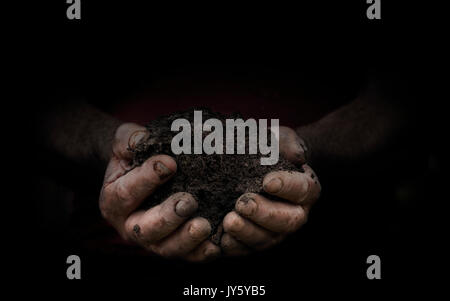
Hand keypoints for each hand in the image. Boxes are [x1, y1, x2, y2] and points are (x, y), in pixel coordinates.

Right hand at [99, 123, 219, 261]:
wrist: (141, 173)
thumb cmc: (134, 156)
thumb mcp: (125, 143)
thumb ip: (129, 139)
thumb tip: (143, 139)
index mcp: (114, 200)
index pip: (127, 192)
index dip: (147, 179)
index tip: (170, 163)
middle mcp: (130, 226)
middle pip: (146, 229)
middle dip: (167, 216)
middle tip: (188, 202)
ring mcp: (153, 241)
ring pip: (167, 248)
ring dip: (186, 239)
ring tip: (204, 225)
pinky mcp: (174, 247)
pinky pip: (188, 256)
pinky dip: (202, 252)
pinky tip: (217, 244)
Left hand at [221, 126, 320, 254]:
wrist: (256, 165)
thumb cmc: (271, 150)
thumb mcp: (280, 139)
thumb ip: (289, 143)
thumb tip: (297, 155)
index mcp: (306, 189)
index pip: (302, 190)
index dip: (287, 187)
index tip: (267, 181)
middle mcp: (295, 214)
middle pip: (287, 221)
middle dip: (264, 214)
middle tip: (242, 203)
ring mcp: (275, 231)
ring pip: (266, 239)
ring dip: (246, 232)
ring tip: (228, 221)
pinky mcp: (254, 242)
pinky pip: (246, 250)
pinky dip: (233, 246)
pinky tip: (220, 239)